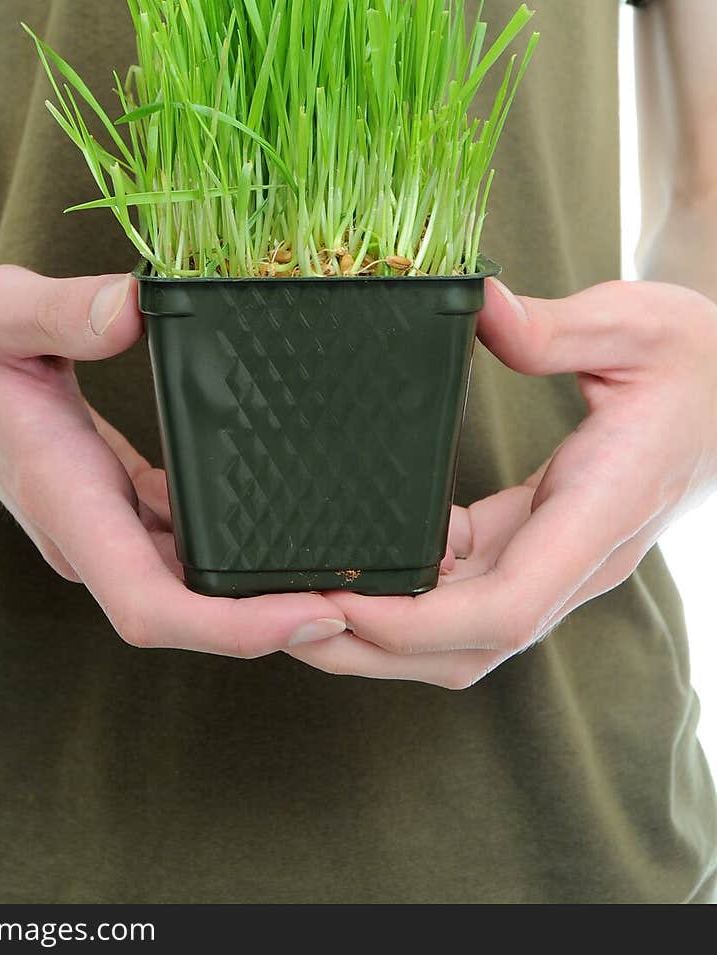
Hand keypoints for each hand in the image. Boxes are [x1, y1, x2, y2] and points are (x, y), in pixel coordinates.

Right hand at [0, 264, 346, 655]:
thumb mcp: (1, 310)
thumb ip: (63, 310)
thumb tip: (135, 308)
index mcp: (67, 505)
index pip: (149, 607)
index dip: (230, 628)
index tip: (308, 613)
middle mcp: (93, 538)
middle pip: (186, 616)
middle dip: (272, 625)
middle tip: (369, 600)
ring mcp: (109, 532)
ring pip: (193, 591)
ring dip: (265, 598)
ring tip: (355, 575)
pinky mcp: (125, 513)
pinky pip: (191, 552)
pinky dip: (241, 556)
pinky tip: (297, 531)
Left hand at [286, 276, 716, 686]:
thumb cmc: (699, 355)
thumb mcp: (638, 322)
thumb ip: (558, 325)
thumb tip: (481, 307)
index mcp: (603, 511)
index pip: (508, 605)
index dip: (419, 621)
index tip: (344, 602)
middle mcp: (579, 556)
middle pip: (469, 646)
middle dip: (371, 648)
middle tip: (280, 614)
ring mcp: (560, 557)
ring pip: (464, 633)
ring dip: (381, 633)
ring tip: (297, 597)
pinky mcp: (542, 540)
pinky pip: (469, 587)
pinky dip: (409, 589)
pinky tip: (358, 557)